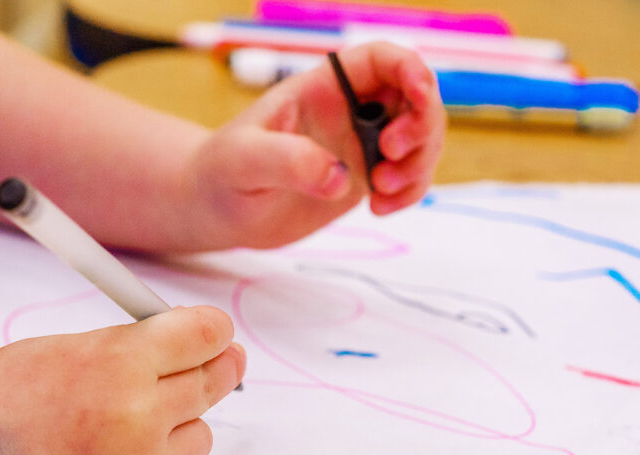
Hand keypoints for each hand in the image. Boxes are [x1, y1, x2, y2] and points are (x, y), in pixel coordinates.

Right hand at [0, 306, 245, 454]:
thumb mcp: (60, 349)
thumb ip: (129, 347)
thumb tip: (195, 343)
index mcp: (120, 361)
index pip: (208, 334)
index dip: (214, 334)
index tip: (216, 339)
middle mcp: (139, 416)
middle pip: (214, 383)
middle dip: (210, 373)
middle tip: (202, 376)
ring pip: (200, 440)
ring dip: (173, 436)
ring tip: (113, 442)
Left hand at [183, 41, 444, 249]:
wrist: (218, 209)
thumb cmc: (222, 172)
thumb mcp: (244, 160)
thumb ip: (288, 161)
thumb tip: (338, 177)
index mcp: (323, 88)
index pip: (380, 60)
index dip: (410, 68)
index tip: (419, 95)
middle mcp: (351, 111)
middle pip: (415, 98)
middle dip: (421, 126)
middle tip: (390, 156)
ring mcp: (362, 145)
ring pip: (421, 140)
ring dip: (418, 165)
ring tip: (380, 191)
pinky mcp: (366, 179)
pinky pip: (410, 178)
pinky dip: (409, 193)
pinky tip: (380, 208)